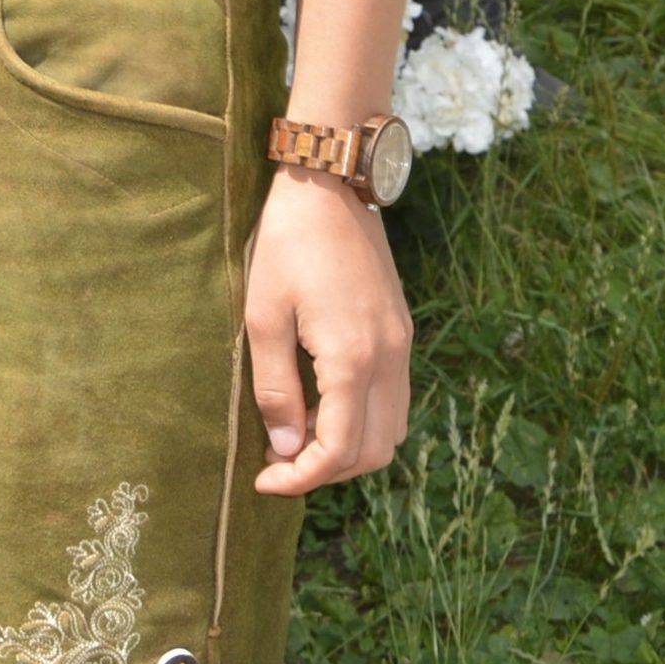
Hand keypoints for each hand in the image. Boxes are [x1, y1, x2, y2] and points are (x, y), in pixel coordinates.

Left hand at [248, 168, 414, 494]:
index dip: (301, 478)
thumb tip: (284, 447)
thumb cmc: (288, 244)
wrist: (330, 183)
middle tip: (277, 460)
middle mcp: (389, 358)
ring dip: (348, 448)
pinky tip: (321, 401)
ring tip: (297, 432)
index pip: (339, 450)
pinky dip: (363, 419)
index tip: (264, 480)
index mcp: (353, 358)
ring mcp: (401, 345)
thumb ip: (275, 387)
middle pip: (373, 452)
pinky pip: (393, 399)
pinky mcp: (400, 331)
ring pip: (390, 430)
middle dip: (326, 470)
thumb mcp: (264, 316)